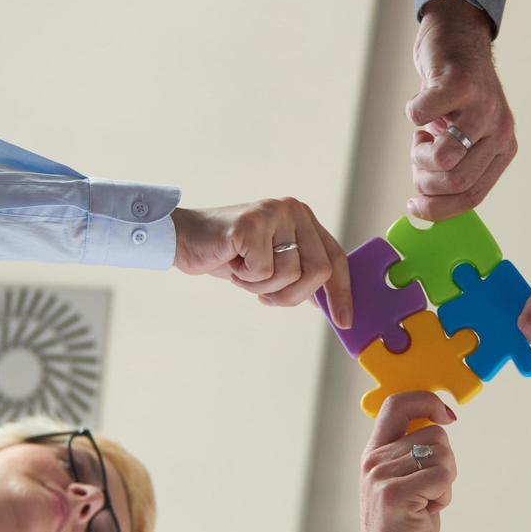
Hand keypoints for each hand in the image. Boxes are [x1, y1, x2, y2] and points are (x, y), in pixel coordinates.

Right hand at [171, 199, 352, 326]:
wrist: (185, 240)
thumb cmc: (230, 255)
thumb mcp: (273, 265)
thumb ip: (301, 275)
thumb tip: (329, 304)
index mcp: (303, 218)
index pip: (335, 258)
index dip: (342, 292)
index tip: (345, 321)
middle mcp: (294, 210)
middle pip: (318, 271)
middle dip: (292, 295)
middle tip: (265, 296)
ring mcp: (274, 213)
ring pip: (290, 275)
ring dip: (262, 286)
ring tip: (243, 269)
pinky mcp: (252, 224)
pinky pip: (263, 272)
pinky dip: (245, 278)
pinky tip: (232, 261)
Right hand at [357, 392, 458, 531]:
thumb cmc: (404, 531)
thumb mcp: (399, 483)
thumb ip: (410, 453)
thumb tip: (439, 421)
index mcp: (373, 454)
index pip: (397, 404)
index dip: (427, 400)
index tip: (447, 415)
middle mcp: (374, 461)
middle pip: (434, 433)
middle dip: (445, 463)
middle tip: (428, 493)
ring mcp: (382, 476)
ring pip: (442, 454)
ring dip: (445, 481)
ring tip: (425, 504)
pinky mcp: (396, 493)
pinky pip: (442, 476)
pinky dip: (444, 496)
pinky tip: (427, 513)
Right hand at [405, 0, 517, 220]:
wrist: (456, 36)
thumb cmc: (452, 93)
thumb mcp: (462, 135)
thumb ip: (453, 167)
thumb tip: (426, 204)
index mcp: (503, 148)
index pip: (473, 197)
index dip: (438, 209)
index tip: (414, 207)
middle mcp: (500, 130)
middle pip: (458, 182)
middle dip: (424, 181)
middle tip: (415, 161)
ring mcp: (483, 106)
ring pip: (444, 159)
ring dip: (418, 153)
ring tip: (419, 135)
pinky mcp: (460, 83)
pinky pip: (422, 117)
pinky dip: (411, 115)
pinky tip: (420, 105)